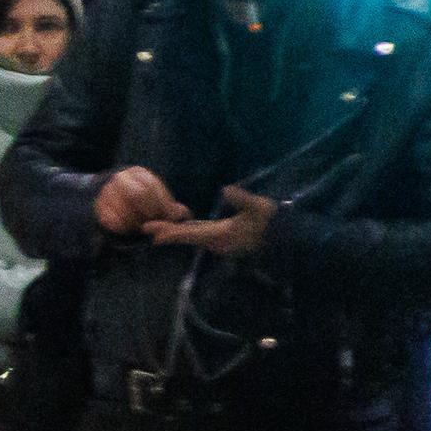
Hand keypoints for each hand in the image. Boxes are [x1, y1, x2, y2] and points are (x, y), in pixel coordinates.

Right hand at [92, 167, 179, 236]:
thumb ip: (171, 208)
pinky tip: (129, 227)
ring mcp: (107, 191)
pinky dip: (124, 228)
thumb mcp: (160, 199)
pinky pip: (113, 221)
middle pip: (135, 194)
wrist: (118, 198)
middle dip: (148, 212)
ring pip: (124, 210)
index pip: (150, 187)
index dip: (161, 205)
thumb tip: (179, 215)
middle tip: (153, 222)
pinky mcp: (98, 206)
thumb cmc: (146, 202)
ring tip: (141, 225)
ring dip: (136, 222)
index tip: (167, 217)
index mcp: (139, 173)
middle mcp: (120, 178)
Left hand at [147, 186, 281, 256]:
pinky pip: (201, 236)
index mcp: (222, 234)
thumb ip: (243, 199)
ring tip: (157, 227)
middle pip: (188, 237)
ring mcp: (222, 242)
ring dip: (176, 232)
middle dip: (167, 232)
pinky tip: (182, 227)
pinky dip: (188, 232)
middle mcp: (218, 242)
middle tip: (145, 227)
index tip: (153, 233)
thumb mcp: (260, 207)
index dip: (172, 233)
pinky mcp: (225, 238)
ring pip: (194, 237)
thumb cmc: (273, 221)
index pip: (192, 234)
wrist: (286, 237)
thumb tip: (226, 189)